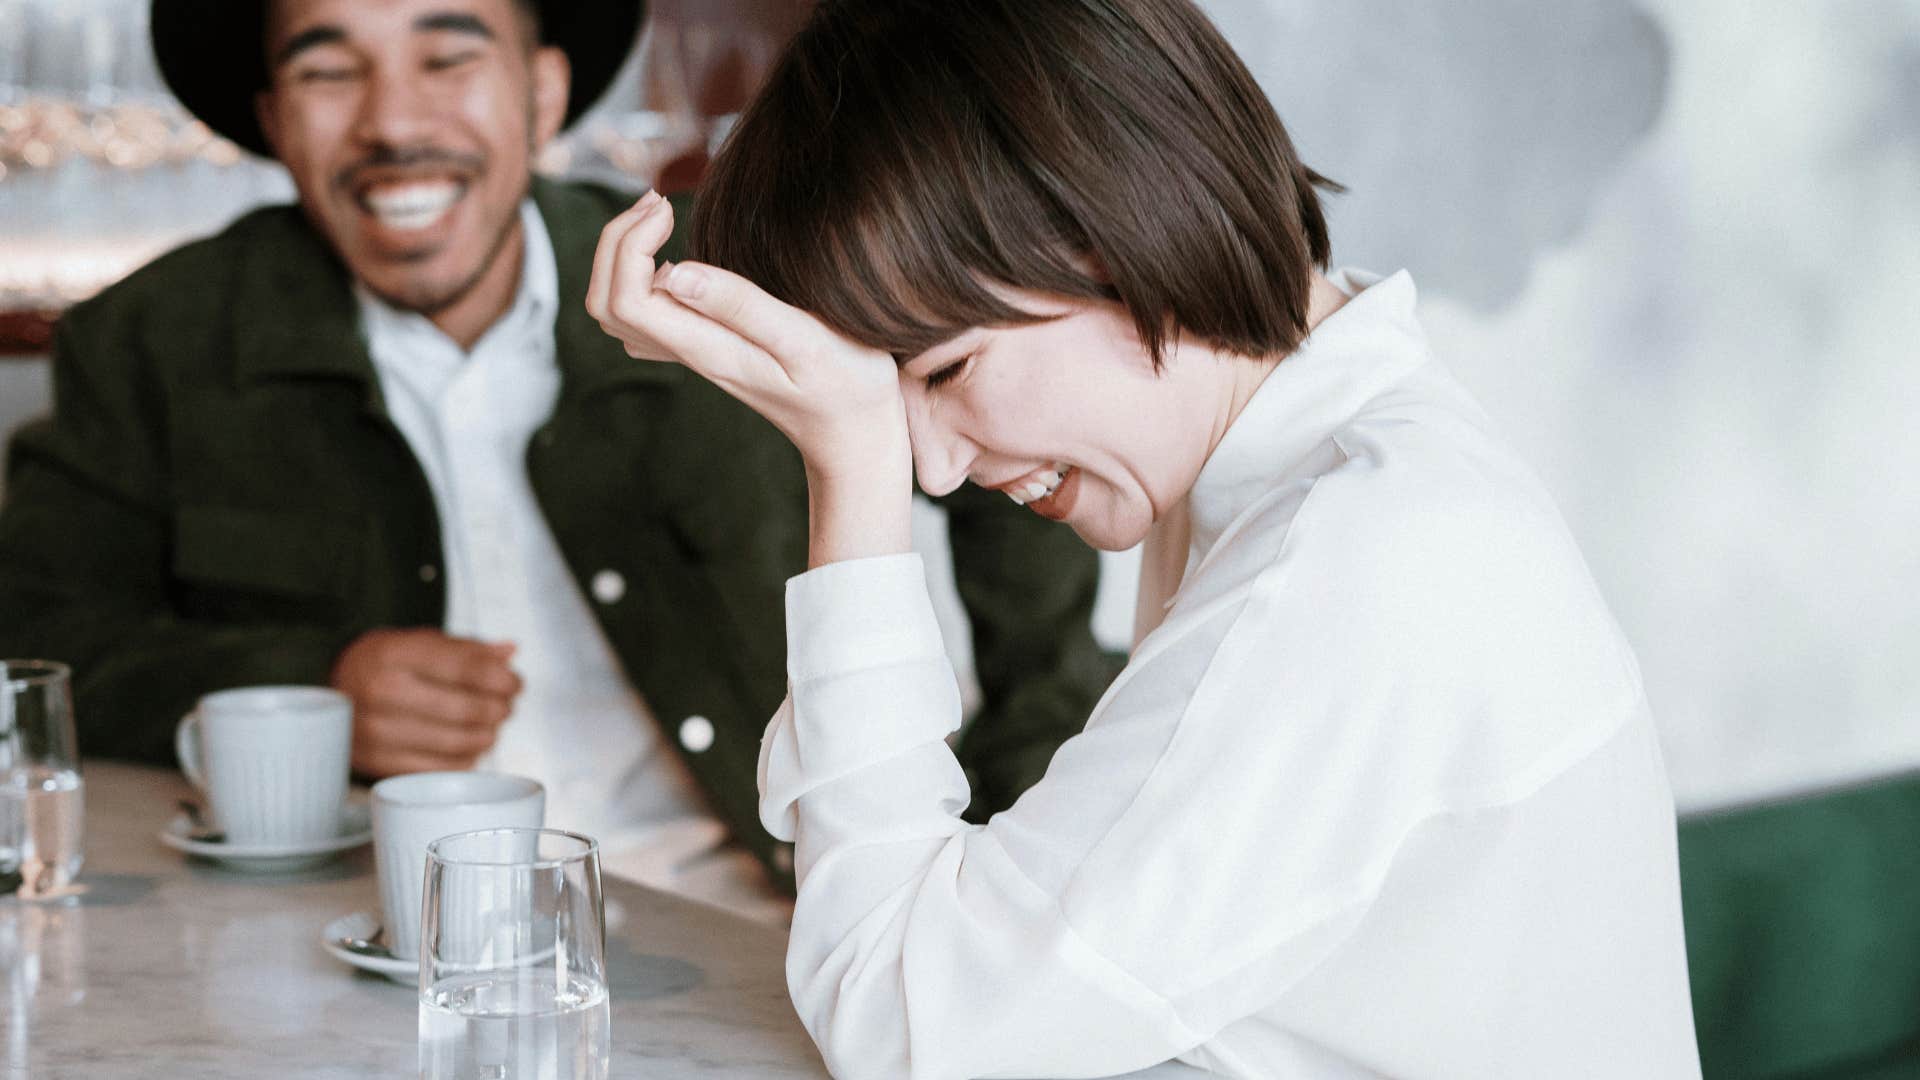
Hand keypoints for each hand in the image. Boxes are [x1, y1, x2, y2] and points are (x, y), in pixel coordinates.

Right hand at [329, 628, 520, 776]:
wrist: (334, 693)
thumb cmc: (388, 665)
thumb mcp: (421, 642)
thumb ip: (468, 648)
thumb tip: (509, 652)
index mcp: (394, 654)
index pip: (467, 668)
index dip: (502, 679)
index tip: (515, 684)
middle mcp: (381, 692)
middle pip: (467, 710)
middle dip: (499, 709)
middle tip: (505, 707)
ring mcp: (377, 732)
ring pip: (457, 743)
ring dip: (487, 736)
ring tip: (490, 726)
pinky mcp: (377, 764)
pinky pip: (440, 769)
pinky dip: (465, 760)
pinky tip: (468, 747)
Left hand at [586, 192, 913, 564]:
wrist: (854, 433)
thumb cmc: (845, 383)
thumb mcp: (805, 339)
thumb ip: (743, 306)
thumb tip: (675, 272)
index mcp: (708, 348)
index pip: (628, 300)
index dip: (631, 245)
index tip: (670, 209)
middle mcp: (690, 353)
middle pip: (606, 304)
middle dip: (616, 242)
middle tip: (659, 202)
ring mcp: (694, 354)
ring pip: (618, 312)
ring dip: (622, 257)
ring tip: (661, 215)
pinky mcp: (707, 349)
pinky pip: (644, 317)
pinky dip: (638, 277)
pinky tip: (672, 252)